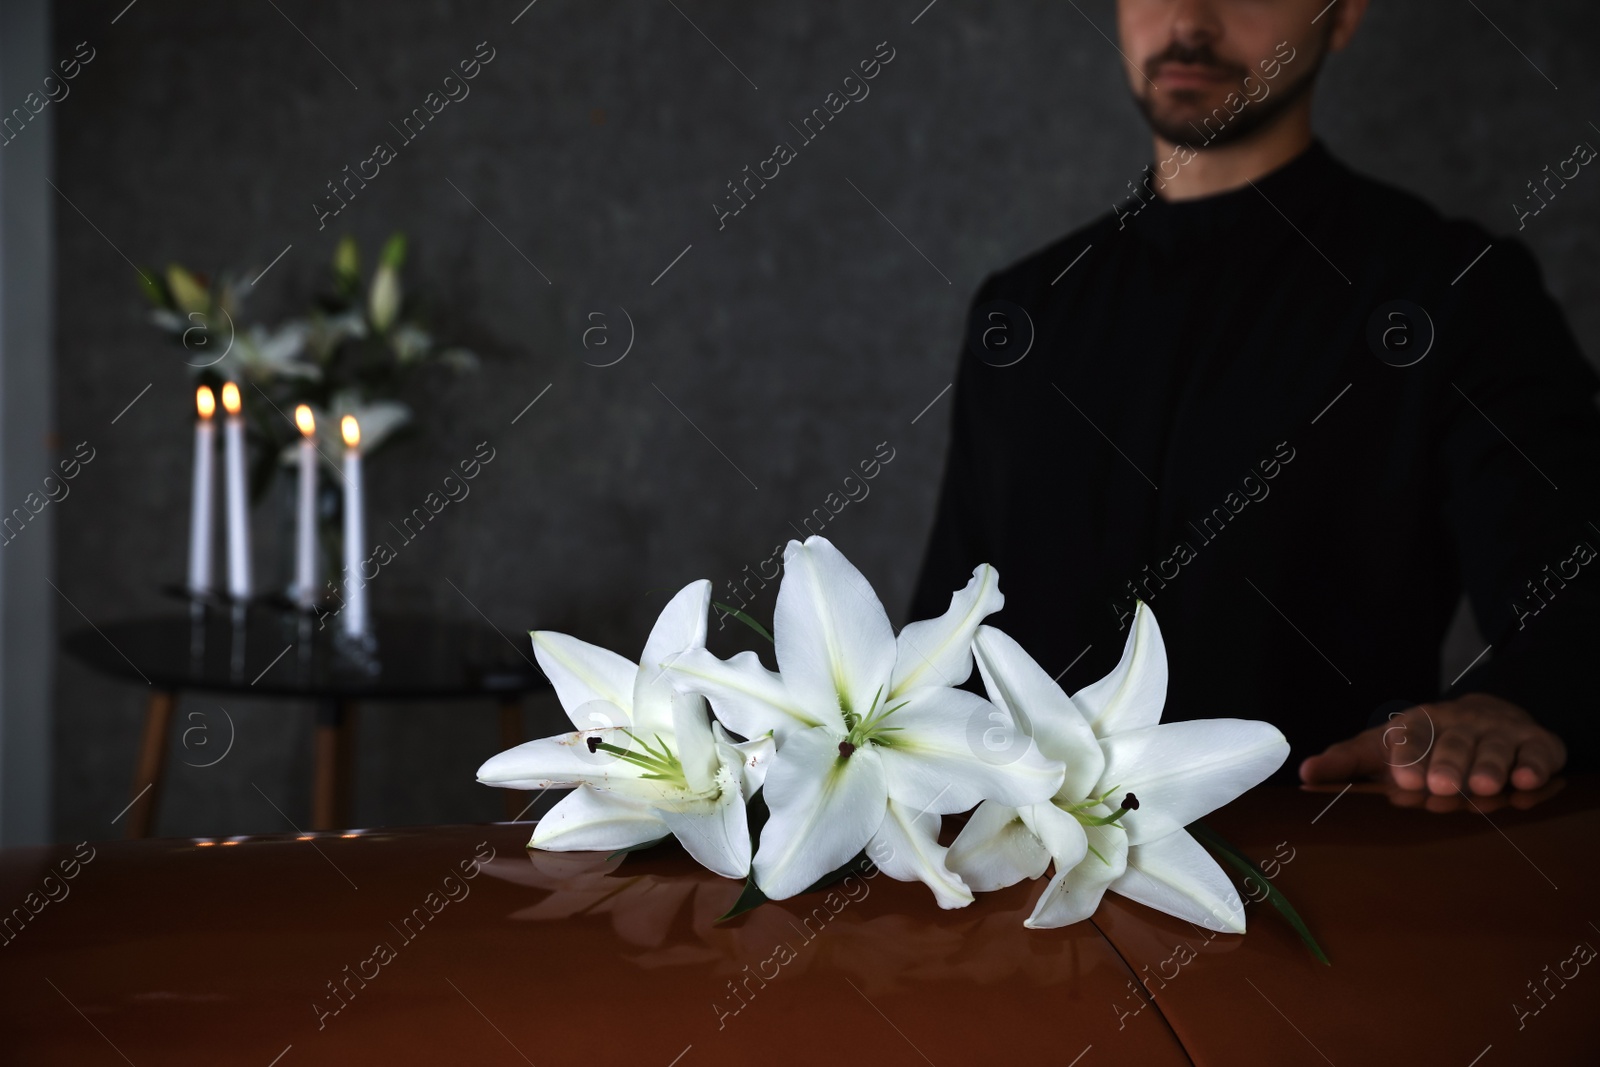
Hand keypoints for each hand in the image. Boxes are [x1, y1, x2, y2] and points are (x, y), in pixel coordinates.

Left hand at [1298, 693, 1566, 795]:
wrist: (1487, 718)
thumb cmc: (1425, 745)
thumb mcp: (1381, 750)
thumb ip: (1345, 761)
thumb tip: (1304, 774)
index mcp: (1418, 724)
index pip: (1410, 738)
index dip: (1407, 758)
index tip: (1403, 780)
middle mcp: (1458, 724)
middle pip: (1451, 744)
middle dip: (1447, 764)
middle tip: (1441, 787)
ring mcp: (1497, 732)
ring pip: (1492, 749)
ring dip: (1488, 767)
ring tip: (1484, 787)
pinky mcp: (1534, 743)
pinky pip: (1535, 754)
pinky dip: (1532, 767)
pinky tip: (1525, 782)